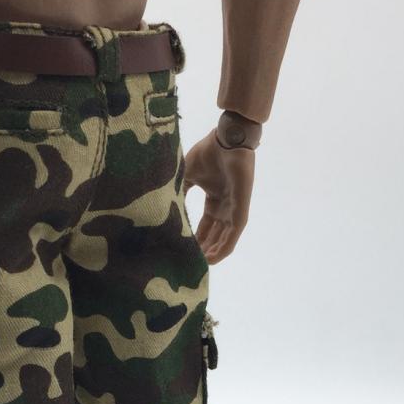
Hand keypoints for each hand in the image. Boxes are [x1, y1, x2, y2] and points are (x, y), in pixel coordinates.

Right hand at [184, 130, 255, 264]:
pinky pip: (234, 233)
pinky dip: (225, 247)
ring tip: (201, 265)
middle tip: (191, 262)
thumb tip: (162, 205)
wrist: (227, 138)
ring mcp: (234, 207)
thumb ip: (179, 189)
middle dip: (204, 248)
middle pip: (215, 233)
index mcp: (215, 197)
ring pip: (225, 237)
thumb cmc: (209, 151)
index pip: (205, 223)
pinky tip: (214, 258)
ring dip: (214, 252)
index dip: (196, 236)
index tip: (184, 248)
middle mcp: (226, 205)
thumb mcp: (187, 174)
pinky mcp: (241, 208)